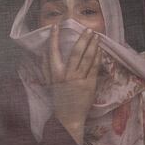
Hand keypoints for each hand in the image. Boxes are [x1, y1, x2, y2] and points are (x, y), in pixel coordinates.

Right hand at [44, 26, 100, 144]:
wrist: (68, 118)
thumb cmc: (59, 99)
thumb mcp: (49, 83)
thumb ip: (45, 67)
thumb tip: (44, 52)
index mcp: (55, 74)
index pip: (53, 52)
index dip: (53, 38)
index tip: (55, 26)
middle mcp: (67, 75)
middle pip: (76, 52)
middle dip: (82, 39)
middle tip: (87, 29)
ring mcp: (79, 80)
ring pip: (87, 58)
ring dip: (92, 45)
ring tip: (96, 35)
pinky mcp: (89, 85)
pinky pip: (94, 68)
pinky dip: (97, 57)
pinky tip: (100, 49)